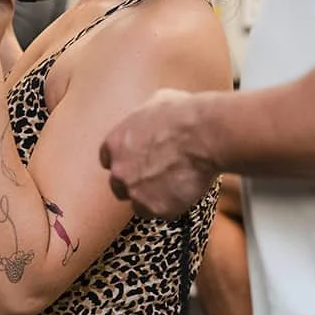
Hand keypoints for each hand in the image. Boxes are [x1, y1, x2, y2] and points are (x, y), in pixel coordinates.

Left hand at [99, 89, 217, 218]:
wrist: (205, 134)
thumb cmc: (184, 114)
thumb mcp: (157, 101)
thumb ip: (145, 116)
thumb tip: (153, 115)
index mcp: (114, 144)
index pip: (108, 160)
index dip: (125, 161)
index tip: (139, 162)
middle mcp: (119, 171)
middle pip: (119, 186)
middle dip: (135, 183)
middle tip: (159, 177)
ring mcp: (136, 192)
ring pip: (139, 204)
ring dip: (153, 198)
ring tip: (175, 186)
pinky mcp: (157, 208)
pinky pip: (161, 213)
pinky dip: (172, 206)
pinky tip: (185, 191)